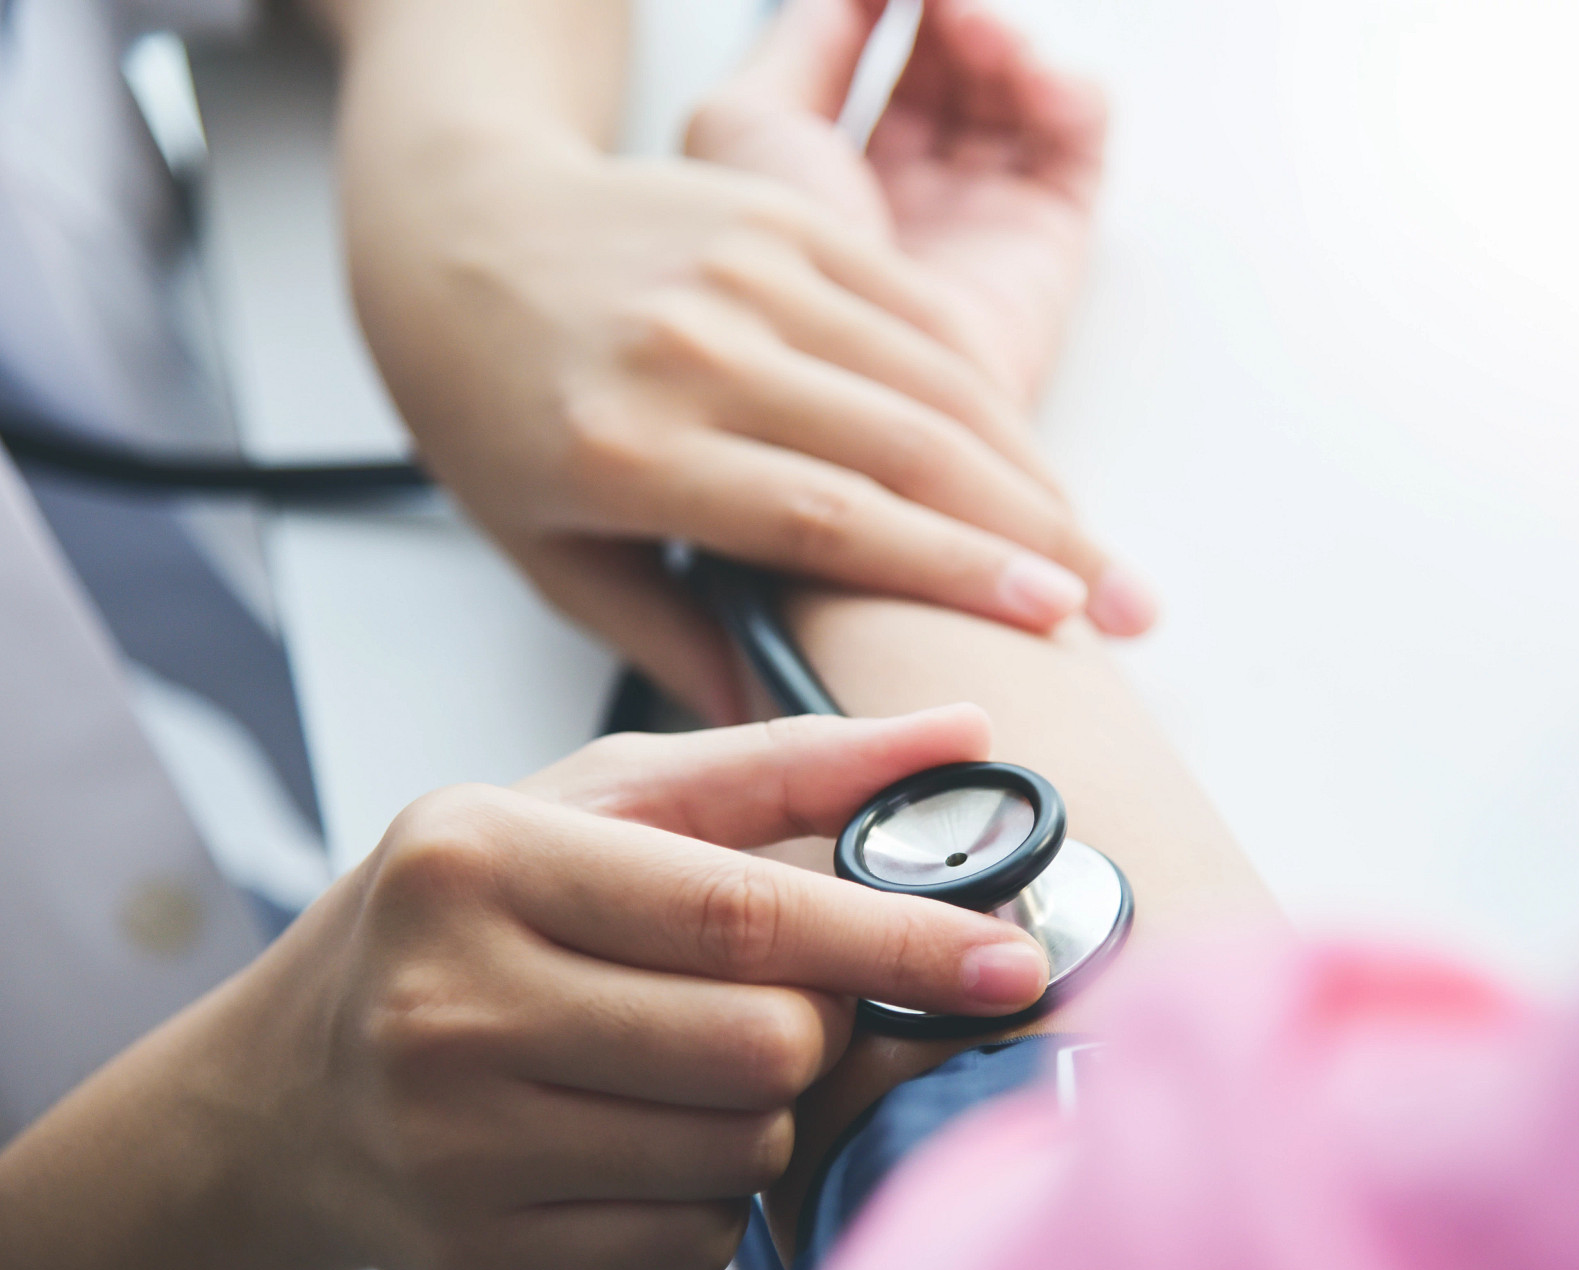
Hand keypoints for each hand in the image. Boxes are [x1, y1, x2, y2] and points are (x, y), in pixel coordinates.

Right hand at [220, 706, 1044, 1269]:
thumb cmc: (465, 912)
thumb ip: (779, 765)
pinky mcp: (481, 1252)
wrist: (290, 1080)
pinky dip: (710, 1187)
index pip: (735, 912)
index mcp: (482, 860)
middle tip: (776, 996)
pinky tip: (640, 1132)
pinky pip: (693, 1239)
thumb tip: (958, 738)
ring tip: (683, 1056)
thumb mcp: (594, 800)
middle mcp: (451, 1003)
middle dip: (814, 1025)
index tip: (1005, 954)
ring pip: (741, 1150)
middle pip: (761, 1048)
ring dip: (765, 1107)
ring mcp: (455, 1144)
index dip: (891, 939)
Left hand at [331, 2, 1142, 722]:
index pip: (823, 514)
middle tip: (1123, 610)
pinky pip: (915, 303)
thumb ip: (672, 642)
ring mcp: (748, 265)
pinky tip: (1034, 458)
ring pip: (932, 373)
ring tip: (1102, 553)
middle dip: (1038, 536)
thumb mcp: (549, 551)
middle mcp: (695, 343)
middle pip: (905, 445)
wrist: (455, 231)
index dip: (950, 570)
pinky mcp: (784, 216)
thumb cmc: (492, 408)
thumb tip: (787, 744)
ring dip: (1033, 468)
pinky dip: (988, 383)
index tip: (1048, 621)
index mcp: (628, 443)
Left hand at [685, 0, 1109, 409]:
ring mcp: (977, 223)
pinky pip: (1074, 142)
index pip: (879, 64)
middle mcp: (907, 204)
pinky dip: (1063, 88)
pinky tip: (1023, 76)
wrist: (818, 393)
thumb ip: (803, 42)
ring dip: (998, 41)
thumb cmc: (752, 276)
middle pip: (951, 73)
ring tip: (968, 29)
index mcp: (829, 181)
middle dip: (949, 18)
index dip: (888, 8)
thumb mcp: (744, 127)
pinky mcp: (1044, 246)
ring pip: (1013, 95)